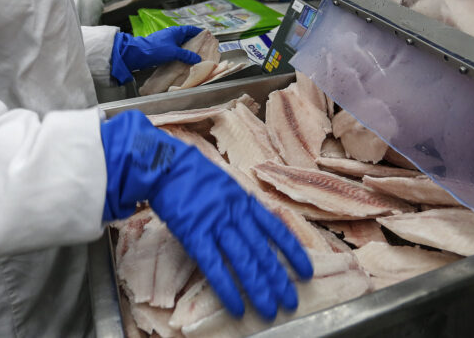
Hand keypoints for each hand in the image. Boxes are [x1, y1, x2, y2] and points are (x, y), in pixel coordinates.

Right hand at [101, 111, 313, 317]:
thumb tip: (256, 228)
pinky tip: (236, 306)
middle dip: (278, 279)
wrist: (167, 165)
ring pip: (244, 260)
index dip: (293, 252)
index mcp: (246, 202)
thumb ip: (242, 208)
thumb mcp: (228, 186)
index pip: (277, 230)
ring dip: (258, 288)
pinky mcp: (194, 234)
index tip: (306, 271)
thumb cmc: (194, 176)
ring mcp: (216, 224)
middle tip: (290, 302)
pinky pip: (214, 266)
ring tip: (269, 309)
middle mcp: (237, 214)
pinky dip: (227, 288)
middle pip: (263, 251)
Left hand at [109, 27, 202, 83]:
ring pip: (182, 45)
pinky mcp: (164, 50)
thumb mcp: (174, 52)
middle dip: (196, 42)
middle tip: (204, 48)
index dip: (199, 32)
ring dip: (188, 50)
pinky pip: (176, 51)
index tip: (208, 36)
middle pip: (187, 37)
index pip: (191, 29)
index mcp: (176, 31)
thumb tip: (197, 59)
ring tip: (197, 56)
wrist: (138, 54)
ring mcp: (167, 43)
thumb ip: (186, 55)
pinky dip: (182, 55)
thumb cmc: (156, 49)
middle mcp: (172, 35)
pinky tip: (185, 61)